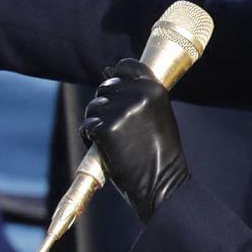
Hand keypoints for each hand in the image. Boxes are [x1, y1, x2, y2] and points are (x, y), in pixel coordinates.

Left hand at [80, 59, 190, 223]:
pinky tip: (106, 150)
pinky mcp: (107, 128)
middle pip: (106, 87)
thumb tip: (105, 71)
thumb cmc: (161, 154)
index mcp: (154, 89)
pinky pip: (86, 126)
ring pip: (93, 107)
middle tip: (118, 130)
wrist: (164, 185)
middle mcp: (139, 95)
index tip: (118, 96)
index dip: (117, 79)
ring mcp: (122, 111)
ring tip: (114, 142)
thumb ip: (138, 94)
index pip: (126, 66)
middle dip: (105, 106)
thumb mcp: (159, 116)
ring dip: (96, 123)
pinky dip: (90, 139)